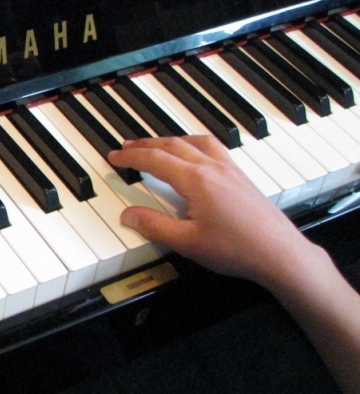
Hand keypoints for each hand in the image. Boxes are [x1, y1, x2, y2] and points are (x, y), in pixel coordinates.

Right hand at [108, 135, 310, 287]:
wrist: (279, 253)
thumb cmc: (238, 249)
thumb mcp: (187, 242)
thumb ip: (154, 226)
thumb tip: (128, 215)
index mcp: (197, 180)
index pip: (156, 160)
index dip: (131, 157)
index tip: (115, 156)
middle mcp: (214, 168)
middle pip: (173, 145)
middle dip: (146, 144)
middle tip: (127, 146)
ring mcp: (230, 169)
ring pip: (194, 141)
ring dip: (170, 140)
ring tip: (156, 144)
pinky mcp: (241, 176)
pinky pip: (213, 148)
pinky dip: (193, 143)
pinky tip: (193, 153)